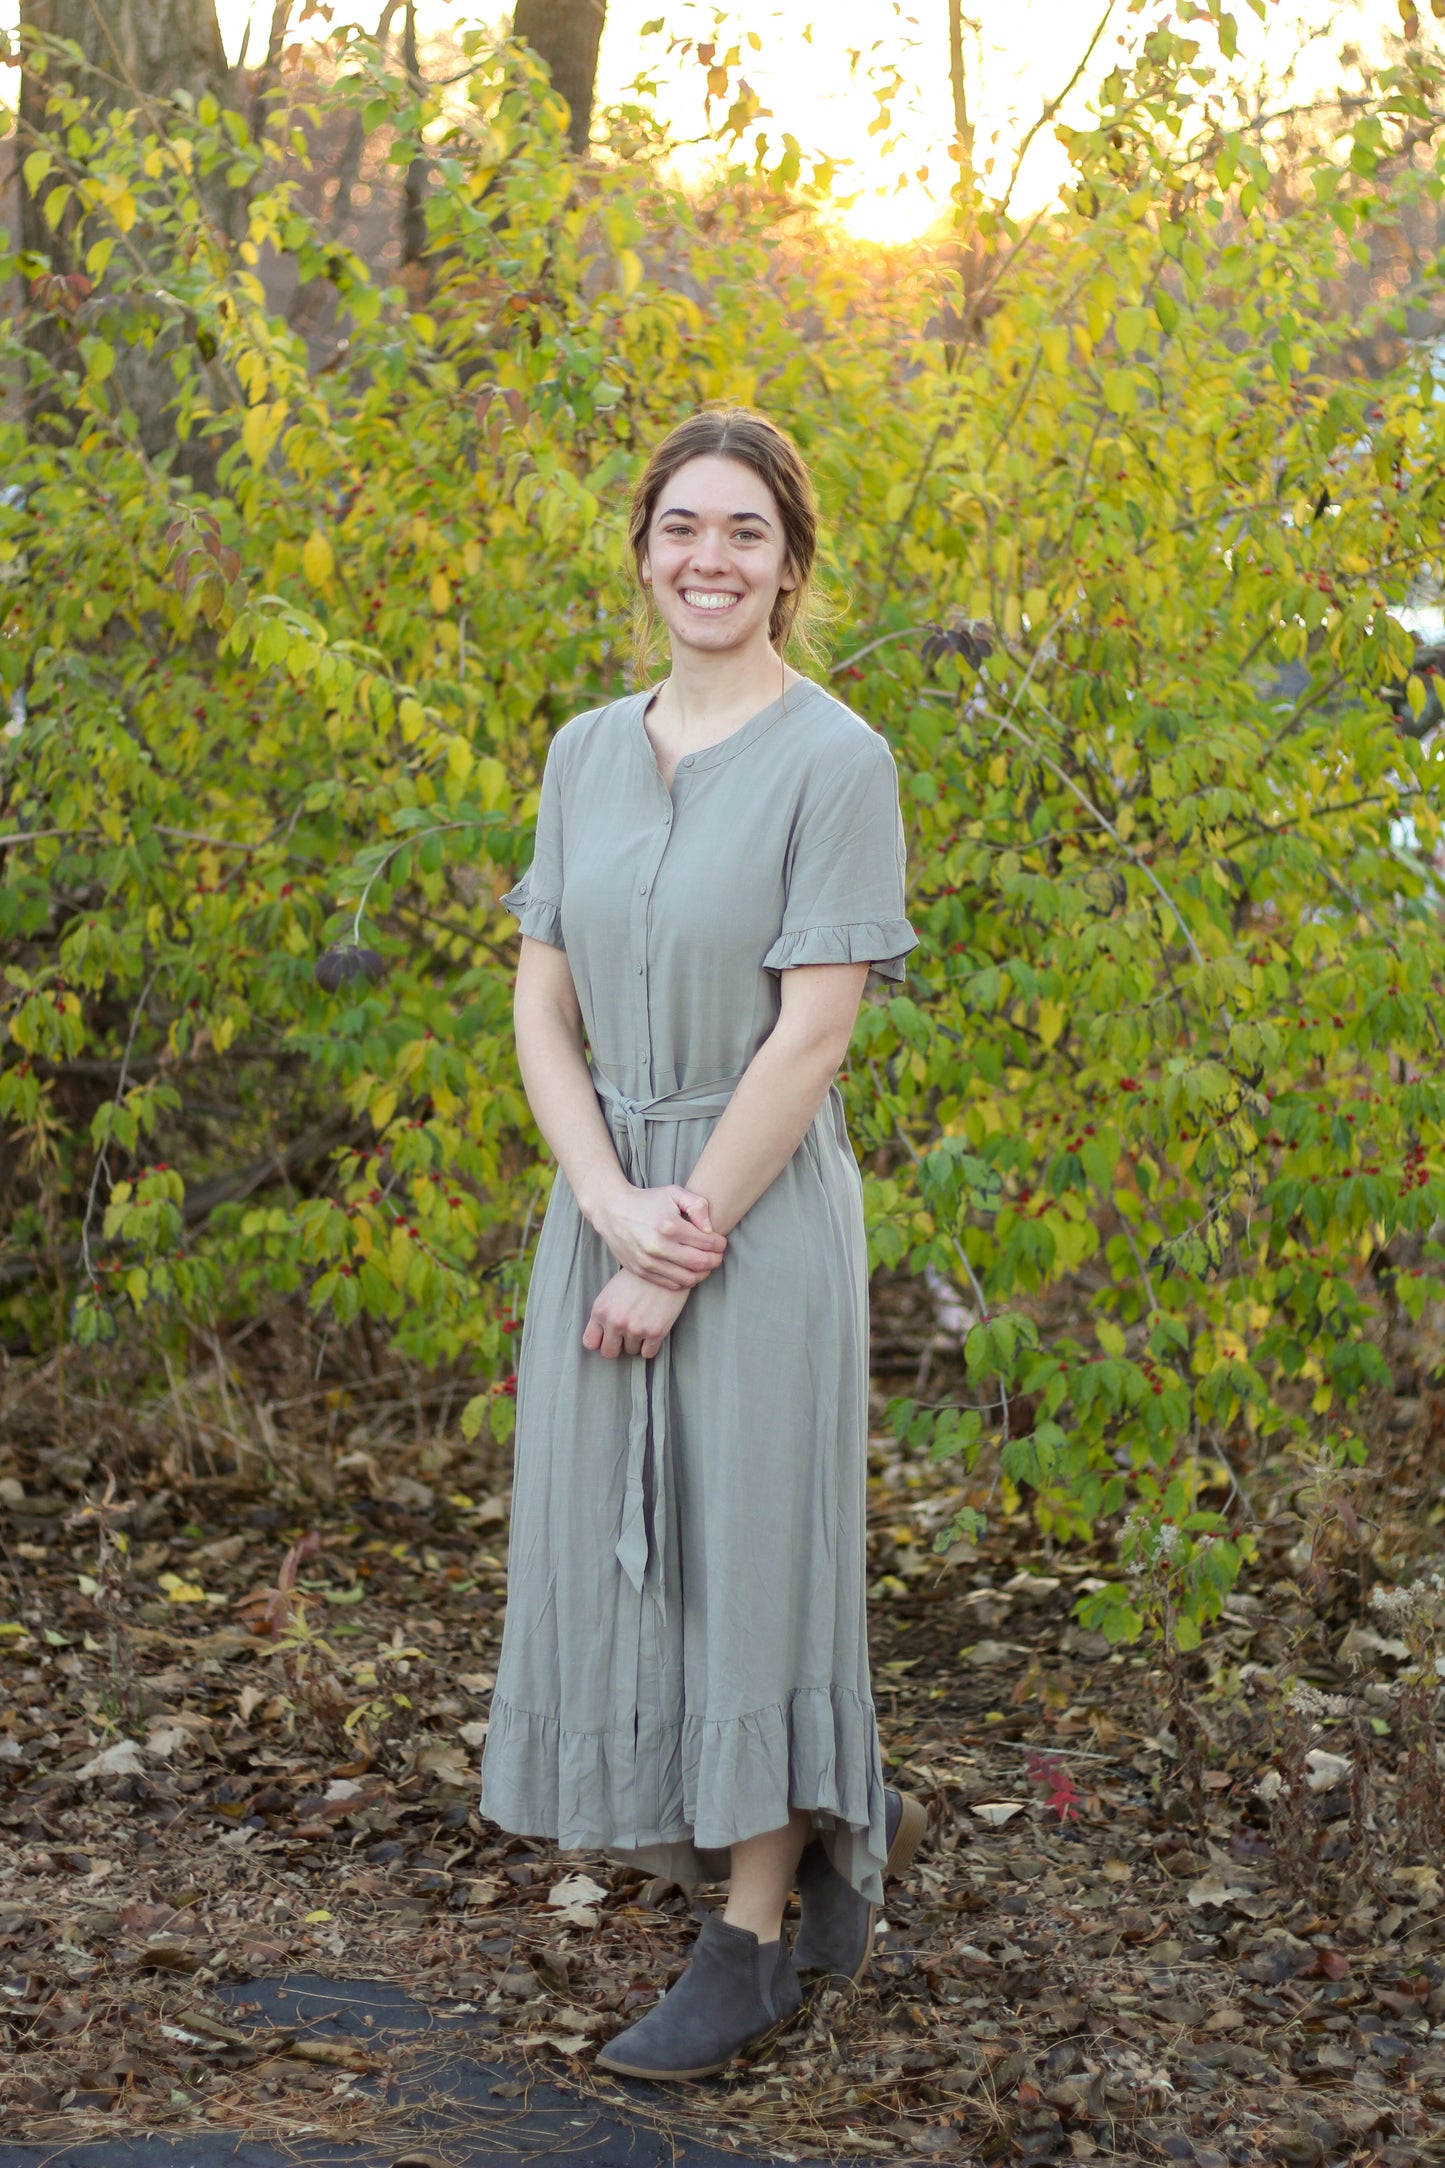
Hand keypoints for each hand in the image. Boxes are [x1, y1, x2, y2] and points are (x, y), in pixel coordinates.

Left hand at [582, 1270, 690, 1359]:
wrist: (665, 1265)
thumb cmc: (637, 1276)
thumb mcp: (611, 1291)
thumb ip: (604, 1313)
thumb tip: (603, 1335)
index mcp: (600, 1310)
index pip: (590, 1343)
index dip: (600, 1341)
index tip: (608, 1337)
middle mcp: (615, 1322)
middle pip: (609, 1352)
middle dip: (617, 1345)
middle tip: (626, 1334)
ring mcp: (635, 1328)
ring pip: (631, 1351)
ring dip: (637, 1341)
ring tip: (643, 1322)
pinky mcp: (656, 1332)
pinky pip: (648, 1353)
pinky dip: (651, 1346)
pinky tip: (653, 1330)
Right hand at [592, 1182, 725, 1290]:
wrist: (612, 1211)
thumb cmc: (647, 1201)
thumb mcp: (674, 1193)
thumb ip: (697, 1205)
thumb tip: (709, 1229)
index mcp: (670, 1226)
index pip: (707, 1243)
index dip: (720, 1244)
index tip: (721, 1242)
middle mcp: (658, 1246)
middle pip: (701, 1263)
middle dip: (715, 1260)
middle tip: (717, 1255)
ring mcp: (648, 1262)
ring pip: (688, 1278)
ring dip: (703, 1273)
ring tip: (705, 1264)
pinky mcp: (641, 1271)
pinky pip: (671, 1284)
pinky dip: (686, 1281)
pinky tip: (689, 1271)